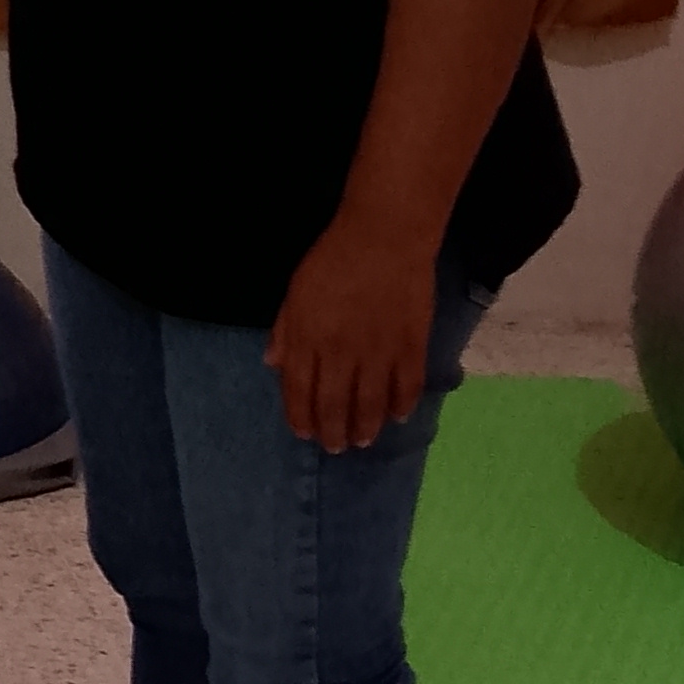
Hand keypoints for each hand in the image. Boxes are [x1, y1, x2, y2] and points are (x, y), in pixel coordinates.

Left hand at [267, 210, 437, 450]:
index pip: (299, 389)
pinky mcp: (411, 345)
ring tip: (364, 440)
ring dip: (366, 427)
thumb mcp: (295, 290)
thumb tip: (273, 364)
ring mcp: (378, 351)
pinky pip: (406, 386)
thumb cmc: (333, 258)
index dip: (300, 416)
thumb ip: (285, 330)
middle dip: (333, 432)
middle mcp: (340, 352)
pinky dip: (402, 405)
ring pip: (370, 403)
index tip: (304, 433)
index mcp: (307, 337)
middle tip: (336, 447)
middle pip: (334, 404)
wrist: (384, 236)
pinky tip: (398, 416)